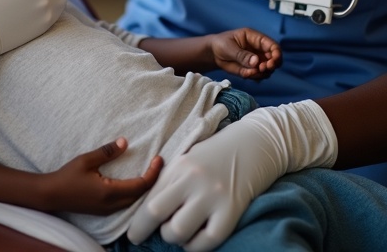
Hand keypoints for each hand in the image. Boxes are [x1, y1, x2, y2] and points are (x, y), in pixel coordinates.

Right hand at [39, 138, 162, 213]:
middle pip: (140, 196)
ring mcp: (107, 210)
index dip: (153, 173)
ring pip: (134, 201)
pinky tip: (134, 181)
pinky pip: (125, 203)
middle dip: (152, 180)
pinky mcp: (103, 210)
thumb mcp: (86, 160)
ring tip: (149, 171)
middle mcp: (111, 204)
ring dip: (144, 187)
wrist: (51, 195)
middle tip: (157, 163)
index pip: (140, 185)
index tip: (159, 159)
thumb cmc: (67, 176)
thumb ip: (107, 152)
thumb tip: (125, 142)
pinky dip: (134, 192)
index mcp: (109, 192)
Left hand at [127, 101, 336, 250]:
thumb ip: (169, 181)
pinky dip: (196, 245)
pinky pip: (208, 240)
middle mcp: (193, 179)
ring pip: (179, 231)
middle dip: (146, 230)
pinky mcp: (232, 210)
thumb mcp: (187, 160)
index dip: (137, 222)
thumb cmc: (215, 154)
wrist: (253, 145)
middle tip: (148, 234)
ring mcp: (213, 195)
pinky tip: (196, 238)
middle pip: (157, 212)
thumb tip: (147, 211)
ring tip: (179, 231)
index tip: (133, 233)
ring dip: (174, 237)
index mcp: (179, 165)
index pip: (149, 198)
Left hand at [210, 28, 281, 79]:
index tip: (271, 64)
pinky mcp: (253, 69)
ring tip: (248, 72)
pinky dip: (254, 77)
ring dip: (262, 73)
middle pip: (275, 59)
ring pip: (268, 69)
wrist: (214, 54)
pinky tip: (245, 74)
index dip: (276, 54)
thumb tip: (256, 62)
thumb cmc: (221, 44)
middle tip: (261, 69)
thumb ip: (242, 55)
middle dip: (271, 66)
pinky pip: (260, 76)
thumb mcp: (229, 48)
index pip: (273, 45)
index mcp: (255, 38)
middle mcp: (259, 49)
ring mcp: (257, 60)